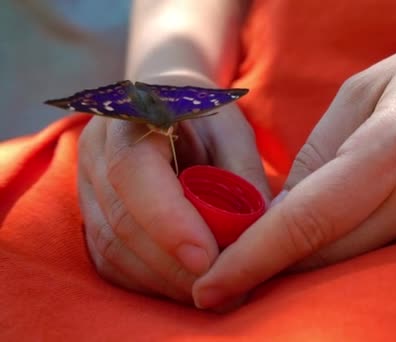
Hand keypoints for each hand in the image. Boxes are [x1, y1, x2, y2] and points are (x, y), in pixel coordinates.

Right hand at [78, 74, 270, 302]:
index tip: (207, 258)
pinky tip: (185, 286)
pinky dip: (149, 283)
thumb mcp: (233, 131)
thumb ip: (242, 175)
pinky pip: (110, 262)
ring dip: (164, 280)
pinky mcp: (92, 218)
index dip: (167, 220)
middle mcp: (96, 152)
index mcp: (130, 116)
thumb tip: (256, 234)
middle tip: (224, 288)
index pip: (132, 170)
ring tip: (212, 291)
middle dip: (174, 265)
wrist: (167, 104)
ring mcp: (87, 187)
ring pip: (113, 249)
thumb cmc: (206, 116)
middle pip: (121, 221)